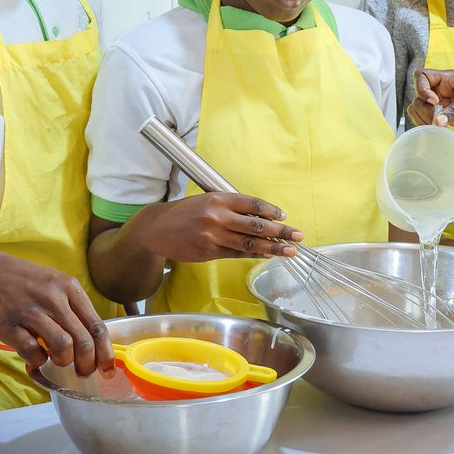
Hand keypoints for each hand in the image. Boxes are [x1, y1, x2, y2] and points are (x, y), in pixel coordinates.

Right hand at [0, 252, 114, 378]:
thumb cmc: (33, 284)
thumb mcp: (61, 286)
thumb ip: (78, 311)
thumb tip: (98, 345)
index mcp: (71, 289)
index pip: (97, 326)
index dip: (105, 352)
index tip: (108, 370)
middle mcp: (54, 299)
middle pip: (83, 340)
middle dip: (87, 363)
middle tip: (83, 372)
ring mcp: (31, 312)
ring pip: (62, 345)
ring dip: (64, 360)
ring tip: (59, 360)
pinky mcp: (9, 326)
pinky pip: (32, 351)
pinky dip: (38, 361)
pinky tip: (37, 357)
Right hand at [120, 192, 301, 263]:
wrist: (156, 228)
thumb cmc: (185, 212)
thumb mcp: (207, 200)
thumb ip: (232, 208)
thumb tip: (261, 218)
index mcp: (218, 198)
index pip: (253, 204)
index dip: (272, 211)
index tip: (285, 217)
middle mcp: (217, 216)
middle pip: (256, 225)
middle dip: (281, 231)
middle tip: (298, 236)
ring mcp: (212, 236)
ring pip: (249, 243)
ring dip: (272, 248)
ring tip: (289, 251)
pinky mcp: (208, 252)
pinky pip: (236, 254)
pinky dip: (253, 255)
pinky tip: (266, 255)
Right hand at [409, 69, 453, 128]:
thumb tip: (437, 121)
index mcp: (449, 78)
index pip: (422, 76)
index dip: (422, 88)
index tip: (435, 101)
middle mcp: (442, 89)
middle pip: (418, 95)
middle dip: (423, 108)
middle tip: (436, 119)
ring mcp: (443, 103)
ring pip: (419, 107)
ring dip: (422, 117)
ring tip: (437, 125)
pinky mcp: (447, 115)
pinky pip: (429, 119)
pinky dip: (428, 124)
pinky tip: (441, 129)